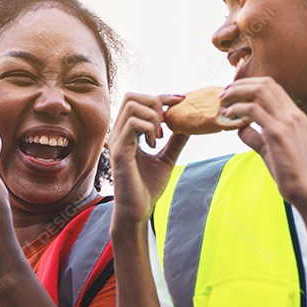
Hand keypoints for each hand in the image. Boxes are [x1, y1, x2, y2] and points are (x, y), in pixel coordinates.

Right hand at [107, 93, 188, 231]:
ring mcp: (117, 140)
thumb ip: (175, 141)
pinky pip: (133, 124)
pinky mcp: (119, 150)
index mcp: (127, 132)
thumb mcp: (167, 158)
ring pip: (132, 106)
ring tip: (159, 137)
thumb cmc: (148, 186)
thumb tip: (189, 125)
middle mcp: (119, 132)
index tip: (181, 101)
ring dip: (153, 117)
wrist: (138, 209)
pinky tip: (154, 144)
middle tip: (167, 124)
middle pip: (132, 96)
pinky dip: (149, 128)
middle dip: (155, 103)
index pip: (140, 100)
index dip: (162, 97)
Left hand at [219, 77, 306, 204]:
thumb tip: (239, 127)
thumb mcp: (269, 148)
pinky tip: (227, 115)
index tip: (234, 90)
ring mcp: (287, 121)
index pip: (273, 87)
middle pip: (266, 83)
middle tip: (224, 92)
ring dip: (237, 92)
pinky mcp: (278, 132)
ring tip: (223, 100)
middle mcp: (293, 114)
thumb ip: (256, 136)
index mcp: (295, 115)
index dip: (251, 84)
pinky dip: (237, 109)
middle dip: (242, 84)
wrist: (304, 189)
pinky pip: (253, 110)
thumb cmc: (288, 172)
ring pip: (259, 91)